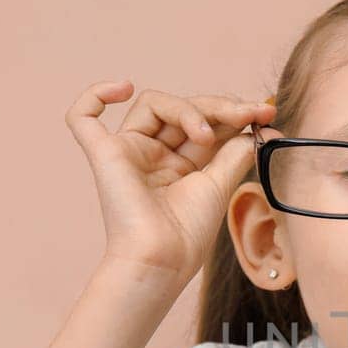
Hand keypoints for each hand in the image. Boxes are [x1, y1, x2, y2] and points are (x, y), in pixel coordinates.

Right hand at [65, 81, 274, 283]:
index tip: (265, 113)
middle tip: (249, 113)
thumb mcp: (221, 184)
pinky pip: (83, 117)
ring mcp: (128, 152)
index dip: (232, 112)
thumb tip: (257, 125)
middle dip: (218, 107)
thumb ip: (236, 151)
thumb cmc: (188, 233)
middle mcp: (152, 154)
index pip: (203, 121)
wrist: (163, 259)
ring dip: (187, 109)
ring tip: (206, 134)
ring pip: (153, 103)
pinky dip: (96, 95)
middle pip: (182, 108)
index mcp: (179, 163)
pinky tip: (124, 87)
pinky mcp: (104, 154)